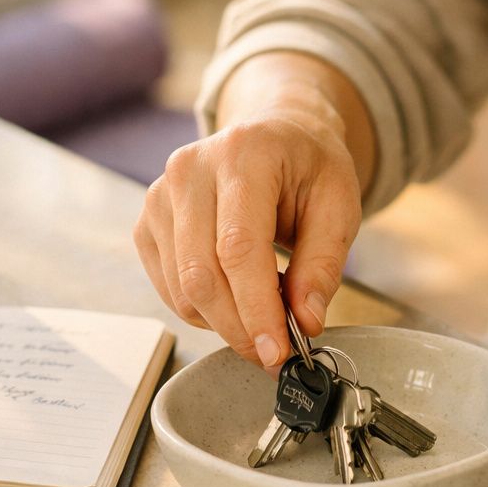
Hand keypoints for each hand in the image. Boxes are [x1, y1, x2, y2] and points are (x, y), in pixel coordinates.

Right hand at [133, 94, 361, 368]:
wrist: (275, 134)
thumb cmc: (307, 166)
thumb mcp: (340, 204)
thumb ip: (323, 264)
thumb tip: (305, 322)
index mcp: (244, 154)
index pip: (238, 248)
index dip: (256, 309)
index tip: (278, 351)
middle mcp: (190, 170)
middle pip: (202, 275)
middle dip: (241, 328)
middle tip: (275, 352)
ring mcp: (160, 195)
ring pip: (182, 290)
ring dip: (225, 322)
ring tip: (265, 312)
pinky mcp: (147, 222)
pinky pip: (169, 288)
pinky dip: (204, 310)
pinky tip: (237, 296)